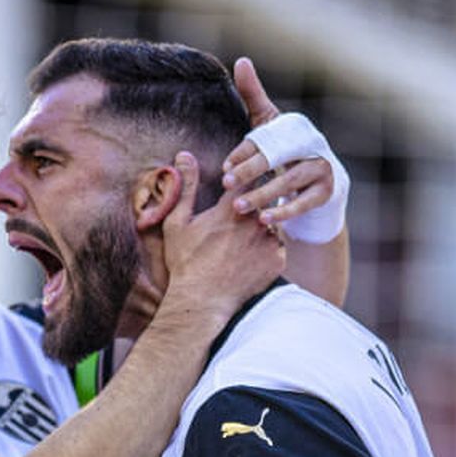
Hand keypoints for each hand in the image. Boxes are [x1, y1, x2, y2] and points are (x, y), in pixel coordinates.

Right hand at [160, 152, 285, 317]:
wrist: (202, 301)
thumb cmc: (186, 262)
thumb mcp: (178, 222)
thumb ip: (187, 186)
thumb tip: (184, 155)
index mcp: (231, 207)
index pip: (248, 178)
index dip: (244, 180)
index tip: (239, 185)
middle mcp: (255, 220)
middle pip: (265, 199)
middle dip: (256, 203)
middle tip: (242, 217)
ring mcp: (269, 241)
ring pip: (273, 223)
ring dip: (264, 226)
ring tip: (245, 241)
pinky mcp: (278, 260)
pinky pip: (278, 246)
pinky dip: (268, 249)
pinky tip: (251, 258)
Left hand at [221, 57, 338, 226]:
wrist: (321, 183)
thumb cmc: (287, 149)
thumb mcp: (269, 124)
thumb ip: (253, 95)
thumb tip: (241, 60)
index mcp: (293, 126)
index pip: (265, 139)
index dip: (244, 154)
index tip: (224, 169)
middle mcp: (309, 143)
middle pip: (277, 156)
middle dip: (251, 171)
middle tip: (226, 184)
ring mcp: (320, 168)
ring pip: (289, 181)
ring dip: (263, 195)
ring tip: (240, 207)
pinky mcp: (325, 192)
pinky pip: (303, 203)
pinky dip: (284, 211)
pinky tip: (264, 220)